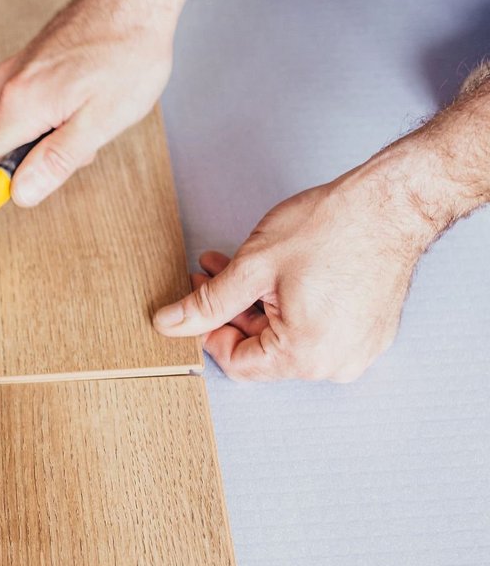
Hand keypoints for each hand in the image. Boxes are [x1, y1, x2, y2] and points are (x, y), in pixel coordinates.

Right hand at [0, 0, 182, 206]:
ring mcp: (19, 69)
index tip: (17, 197)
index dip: (2, 186)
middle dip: (44, 155)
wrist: (136, 1)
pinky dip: (60, 109)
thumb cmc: (127, 54)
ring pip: (26, 125)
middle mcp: (10, 84)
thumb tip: (21, 194)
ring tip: (94, 107)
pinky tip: (89, 93)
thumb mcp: (99, 122)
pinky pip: (35, 103)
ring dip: (57, 130)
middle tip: (85, 137)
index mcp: (22, 103)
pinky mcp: (32, 62)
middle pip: (9, 146)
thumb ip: (56, 161)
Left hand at [153, 152, 450, 382]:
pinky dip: (286, 305)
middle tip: (208, 276)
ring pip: (284, 336)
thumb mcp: (253, 267)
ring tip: (232, 266)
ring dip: (254, 303)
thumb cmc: (334, 227)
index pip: (236, 363)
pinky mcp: (366, 331)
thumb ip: (207, 303)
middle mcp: (334, 364)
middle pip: (261, 349)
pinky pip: (314, 328)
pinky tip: (269, 274)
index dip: (208, 332)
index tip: (196, 304)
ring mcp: (355, 349)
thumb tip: (170, 324)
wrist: (394, 202)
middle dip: (229, 311)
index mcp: (305, 356)